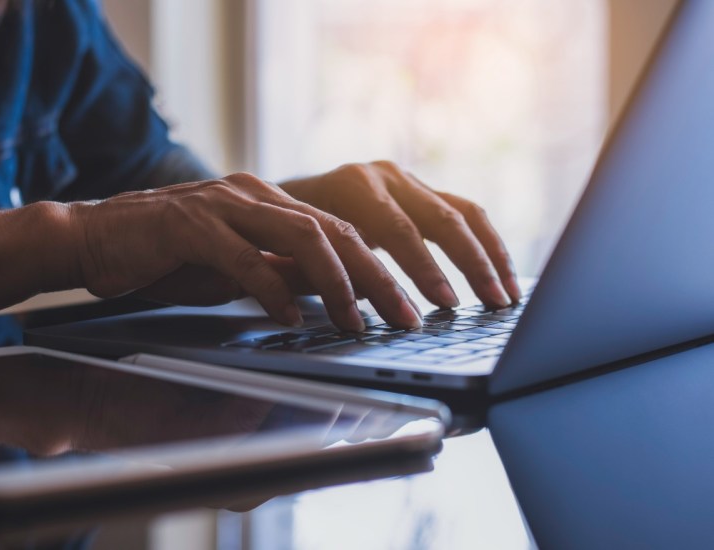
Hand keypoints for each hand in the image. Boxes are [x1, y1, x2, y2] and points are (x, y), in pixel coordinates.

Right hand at [67, 173, 420, 330]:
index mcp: (266, 200)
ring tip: (357, 320)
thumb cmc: (162, 255)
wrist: (91, 238)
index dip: (379, 269)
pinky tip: (290, 316)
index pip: (339, 230)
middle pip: (334, 230)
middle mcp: (251, 194)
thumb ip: (279, 271)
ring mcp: (221, 205)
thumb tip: (329, 292)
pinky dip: (272, 288)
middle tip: (405, 317)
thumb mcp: (233, 267)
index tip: (406, 307)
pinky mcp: (189, 225)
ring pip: (300, 235)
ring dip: (337, 282)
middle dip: (376, 277)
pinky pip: (243, 257)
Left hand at [280, 161, 520, 308]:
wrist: (280, 202)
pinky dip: (487, 248)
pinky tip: (503, 280)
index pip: (397, 230)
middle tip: (491, 304)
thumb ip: (328, 273)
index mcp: (351, 185)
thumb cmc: (283, 236)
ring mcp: (407, 181)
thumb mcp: (294, 252)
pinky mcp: (422, 193)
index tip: (443, 306)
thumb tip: (369, 304)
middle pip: (441, 218)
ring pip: (464, 213)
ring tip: (508, 298)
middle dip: (471, 265)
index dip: (423, 270)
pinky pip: (466, 216)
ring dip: (491, 257)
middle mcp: (384, 176)